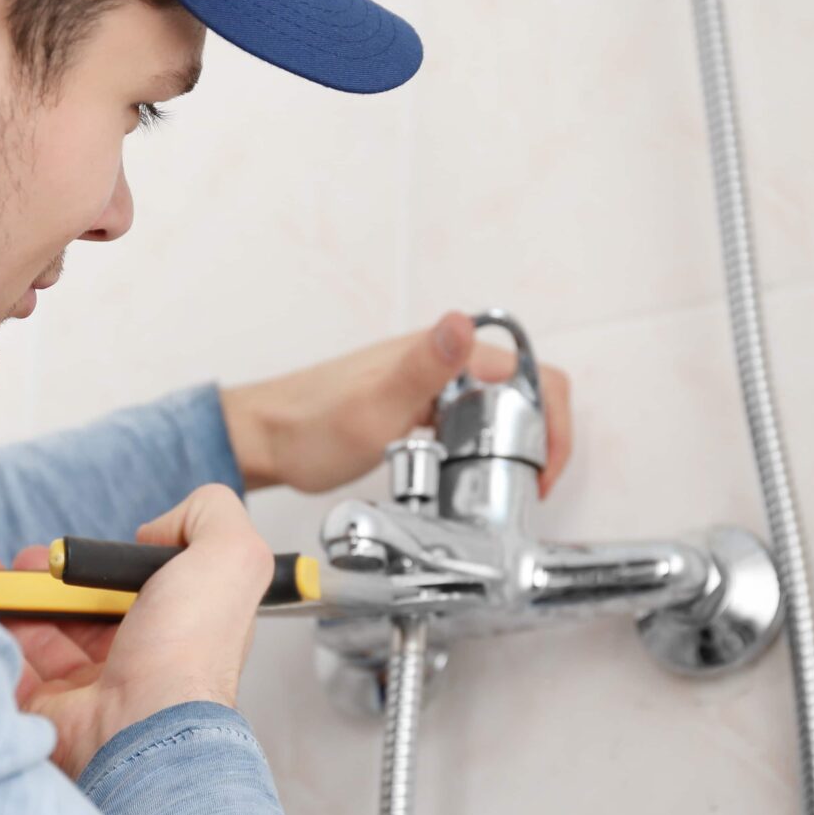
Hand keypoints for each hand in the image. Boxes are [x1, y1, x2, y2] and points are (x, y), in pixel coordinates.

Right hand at [0, 484, 271, 780]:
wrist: (144, 726)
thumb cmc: (189, 652)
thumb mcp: (231, 558)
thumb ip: (211, 516)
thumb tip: (160, 527)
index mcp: (176, 629)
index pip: (136, 591)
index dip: (107, 566)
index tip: (83, 552)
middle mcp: (134, 662)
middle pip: (80, 611)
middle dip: (49, 580)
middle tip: (33, 563)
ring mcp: (86, 691)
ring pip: (37, 637)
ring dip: (15, 600)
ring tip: (0, 577)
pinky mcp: (44, 713)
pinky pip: (5, 668)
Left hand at [217, 310, 573, 498]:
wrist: (263, 439)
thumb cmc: (308, 424)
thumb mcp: (374, 404)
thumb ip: (423, 366)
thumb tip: (462, 325)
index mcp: (441, 353)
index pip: (530, 376)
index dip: (551, 422)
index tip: (542, 468)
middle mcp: (440, 363)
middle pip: (521, 394)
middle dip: (537, 439)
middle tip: (526, 485)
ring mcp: (427, 387)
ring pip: (496, 412)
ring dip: (509, 449)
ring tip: (497, 489)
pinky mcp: (413, 411)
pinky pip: (467, 427)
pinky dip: (479, 454)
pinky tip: (463, 482)